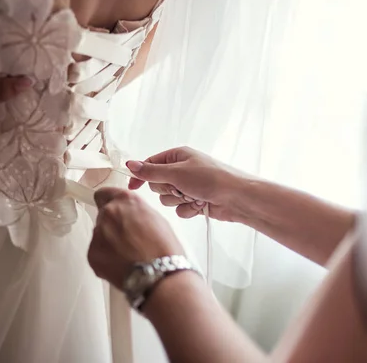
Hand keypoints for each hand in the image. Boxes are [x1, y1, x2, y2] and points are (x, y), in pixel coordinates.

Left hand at [88, 188, 184, 289]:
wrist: (159, 275)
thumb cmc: (164, 249)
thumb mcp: (156, 218)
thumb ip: (135, 212)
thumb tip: (129, 217)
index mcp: (125, 200)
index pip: (104, 194)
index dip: (110, 203)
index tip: (112, 211)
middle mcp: (108, 213)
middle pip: (103, 216)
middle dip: (112, 226)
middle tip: (127, 240)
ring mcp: (98, 233)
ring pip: (100, 235)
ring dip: (109, 243)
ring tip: (128, 256)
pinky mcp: (92, 253)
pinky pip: (96, 252)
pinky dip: (106, 258)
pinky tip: (122, 265)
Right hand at [127, 147, 245, 219]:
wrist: (237, 198)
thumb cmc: (210, 178)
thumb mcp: (176, 173)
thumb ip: (151, 171)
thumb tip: (130, 164)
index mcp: (177, 156)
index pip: (150, 164)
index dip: (141, 176)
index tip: (132, 188)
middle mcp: (181, 170)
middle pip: (157, 184)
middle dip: (167, 190)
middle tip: (180, 188)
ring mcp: (188, 187)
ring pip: (167, 199)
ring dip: (178, 201)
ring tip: (194, 196)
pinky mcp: (194, 201)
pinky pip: (179, 209)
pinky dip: (188, 209)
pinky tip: (200, 205)